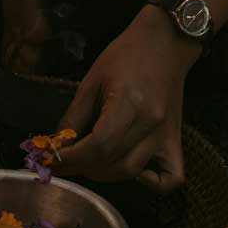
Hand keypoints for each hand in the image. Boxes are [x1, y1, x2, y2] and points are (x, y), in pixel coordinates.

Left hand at [55, 7, 199, 192]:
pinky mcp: (176, 139)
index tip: (52, 159)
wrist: (165, 43)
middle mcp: (151, 123)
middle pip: (111, 163)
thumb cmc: (126, 56)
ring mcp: (166, 134)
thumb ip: (73, 117)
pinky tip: (135, 173)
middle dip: (81, 167)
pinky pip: (172, 177)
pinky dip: (153, 184)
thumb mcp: (91, 81)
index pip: (97, 146)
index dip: (71, 159)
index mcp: (129, 104)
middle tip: (64, 162)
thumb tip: (57, 147)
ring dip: (104, 174)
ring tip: (89, 163)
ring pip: (131, 171)